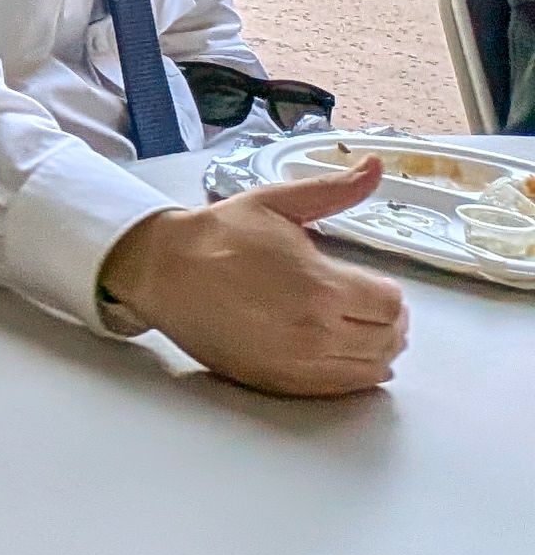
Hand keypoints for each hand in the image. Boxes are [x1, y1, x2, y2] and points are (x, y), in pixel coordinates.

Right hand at [96, 160, 407, 395]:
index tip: (371, 284)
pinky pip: (343, 388)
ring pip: (372, 368)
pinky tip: (344, 353)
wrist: (163, 271)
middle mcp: (318, 331)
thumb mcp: (276, 203)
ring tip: (357, 327)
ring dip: (376, 349)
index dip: (387, 292)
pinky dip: (355, 374)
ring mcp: (300, 363)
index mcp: (321, 285)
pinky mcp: (283, 382)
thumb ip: (333, 191)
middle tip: (368, 305)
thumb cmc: (218, 235)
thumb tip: (376, 165)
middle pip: (389, 339)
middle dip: (387, 321)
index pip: (391, 304)